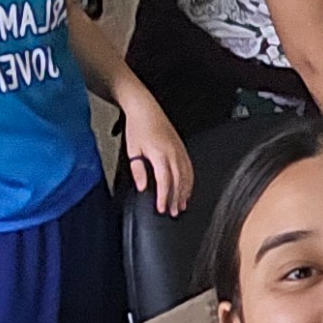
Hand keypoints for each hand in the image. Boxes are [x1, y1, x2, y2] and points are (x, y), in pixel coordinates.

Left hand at [116, 86, 192, 216]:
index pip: (164, 182)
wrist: (146, 109)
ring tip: (181, 205)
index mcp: (160, 155)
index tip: (162, 208)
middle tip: (173, 212)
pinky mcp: (182, 148)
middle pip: (178, 181)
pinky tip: (187, 189)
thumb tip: (142, 187)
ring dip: (184, 192)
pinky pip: (189, 168)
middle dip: (176, 199)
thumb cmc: (138, 128)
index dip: (164, 197)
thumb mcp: (132, 150)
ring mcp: (179, 151)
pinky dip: (189, 181)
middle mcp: (173, 153)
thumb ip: (138, 170)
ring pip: (186, 176)